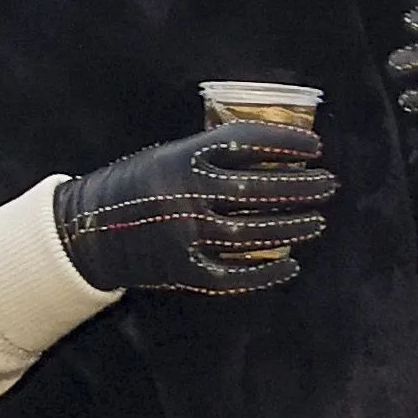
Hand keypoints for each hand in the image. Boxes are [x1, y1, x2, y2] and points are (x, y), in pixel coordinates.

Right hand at [55, 122, 336, 297]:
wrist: (89, 229)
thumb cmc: (137, 185)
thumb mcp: (169, 155)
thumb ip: (211, 156)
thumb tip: (273, 156)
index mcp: (183, 157)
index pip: (247, 143)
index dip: (286, 143)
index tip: (315, 147)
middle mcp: (187, 193)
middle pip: (258, 190)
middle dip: (301, 187)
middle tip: (328, 186)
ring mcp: (186, 234)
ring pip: (253, 233)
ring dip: (292, 227)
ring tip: (317, 221)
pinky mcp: (183, 269)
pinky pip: (234, 275)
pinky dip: (267, 273)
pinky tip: (291, 266)